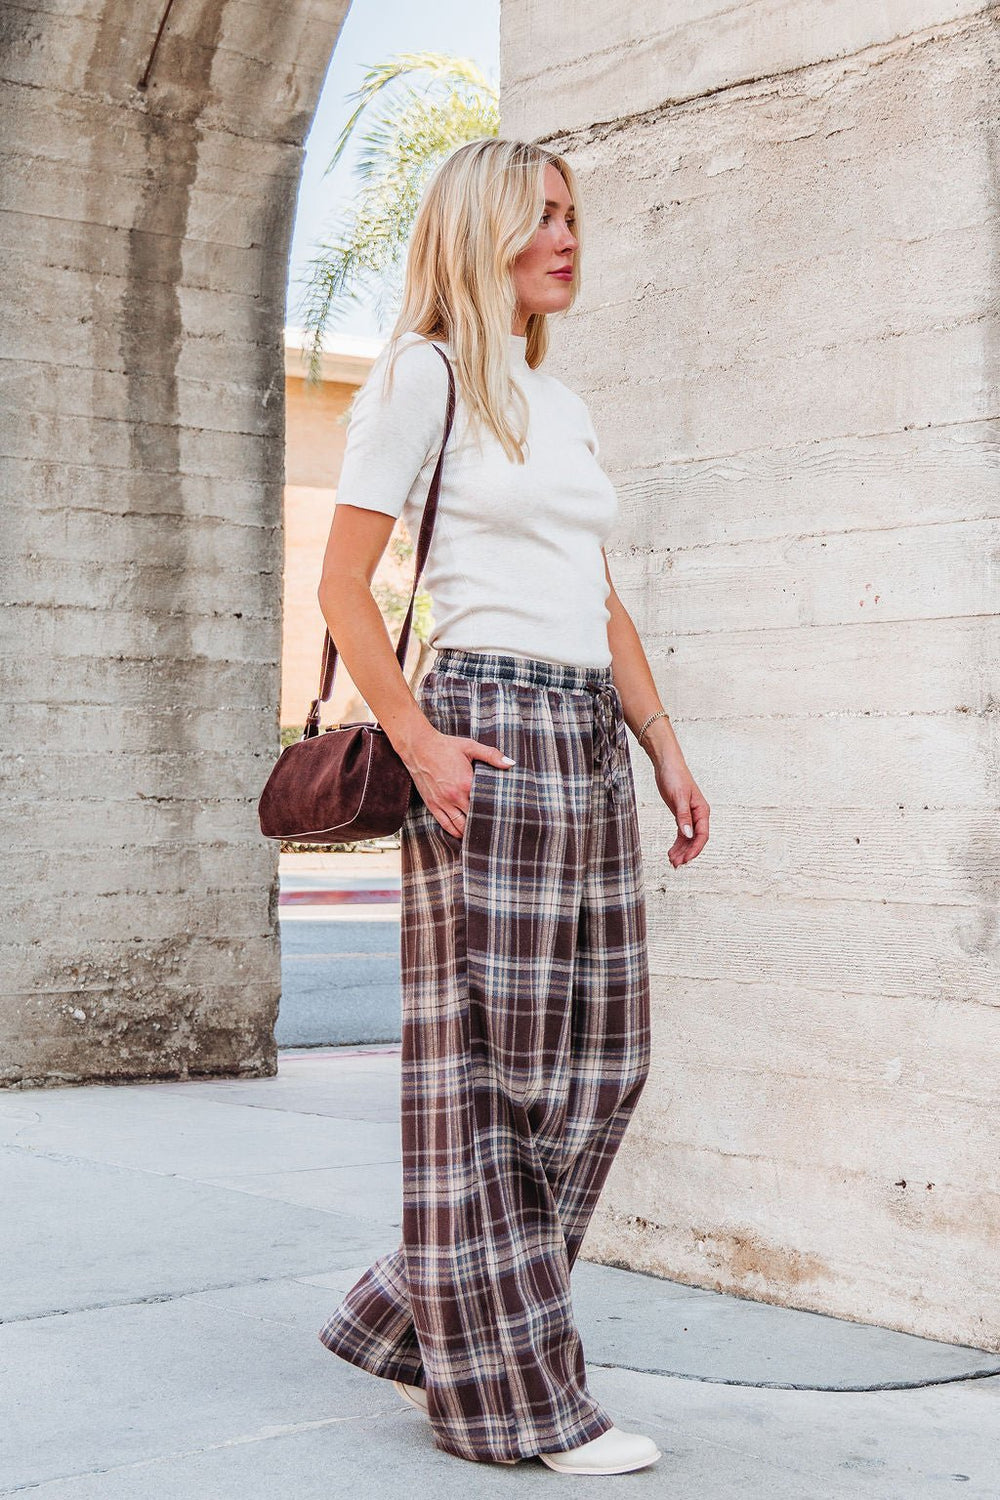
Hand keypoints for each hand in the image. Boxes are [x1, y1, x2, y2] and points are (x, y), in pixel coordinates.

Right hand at [401, 725, 514, 837]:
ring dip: (468, 832)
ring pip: (458, 826)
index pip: (485, 805)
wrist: (418, 746)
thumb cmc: (445, 746)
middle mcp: (454, 797)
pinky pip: (445, 824)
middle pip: (472, 819)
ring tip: (479, 834)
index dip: (494, 812)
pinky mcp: (432, 805)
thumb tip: (510, 763)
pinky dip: (454, 831)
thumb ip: (491, 755)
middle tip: (494, 828)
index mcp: (466, 784)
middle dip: (483, 823)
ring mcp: (442, 803)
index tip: (503, 816)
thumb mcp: (470, 746)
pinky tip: (461, 834)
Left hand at [652, 752, 709, 866]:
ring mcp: (689, 816)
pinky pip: (681, 834)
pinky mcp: (680, 815)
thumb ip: (683, 816)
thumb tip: (688, 834)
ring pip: (688, 839)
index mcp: (702, 811)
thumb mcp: (679, 797)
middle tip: (676, 864)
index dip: (695, 849)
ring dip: (681, 851)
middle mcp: (698, 815)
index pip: (702, 835)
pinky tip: (671, 852)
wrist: (667, 765)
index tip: (686, 859)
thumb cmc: (675, 777)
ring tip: (672, 861)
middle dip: (687, 853)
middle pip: (695, 840)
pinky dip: (677, 844)